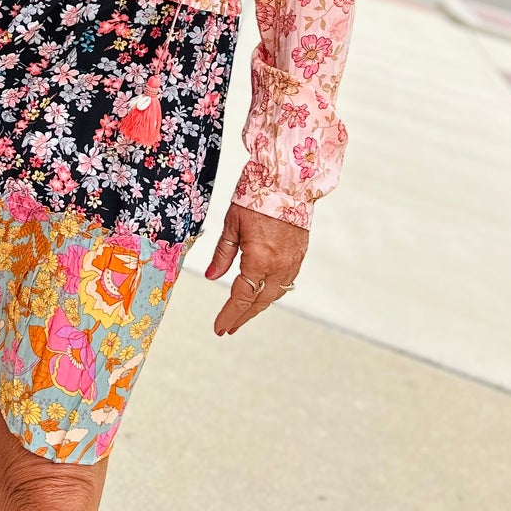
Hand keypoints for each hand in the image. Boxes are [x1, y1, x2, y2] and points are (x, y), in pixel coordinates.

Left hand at [204, 202, 306, 336]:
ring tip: (242, 314)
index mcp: (259, 259)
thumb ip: (222, 253)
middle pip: (259, 302)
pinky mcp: (299, 256)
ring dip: (258, 307)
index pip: (242, 297)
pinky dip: (272, 292)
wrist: (288, 182)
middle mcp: (279, 266)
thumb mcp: (232, 224)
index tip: (219, 328)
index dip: (229, 315)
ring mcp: (292, 262)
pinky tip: (262, 294)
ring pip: (274, 295)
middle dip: (242, 317)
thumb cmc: (256, 196)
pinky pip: (285, 283)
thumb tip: (211, 276)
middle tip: (228, 328)